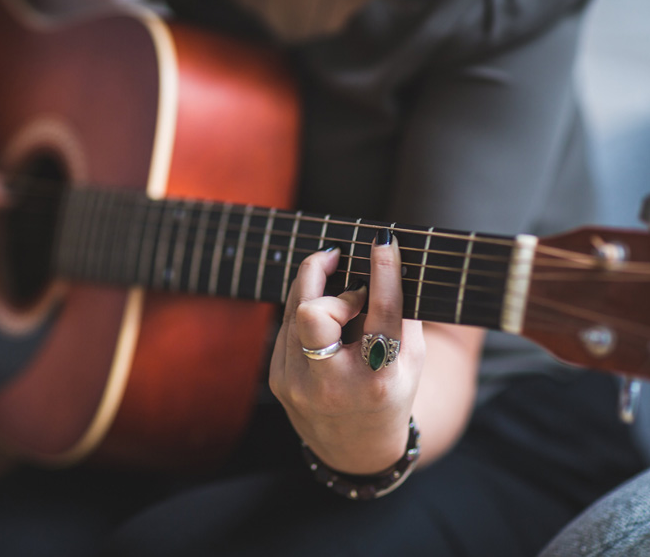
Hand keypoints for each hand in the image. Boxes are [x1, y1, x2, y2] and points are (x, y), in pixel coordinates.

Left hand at [269, 231, 425, 473]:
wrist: (354, 448)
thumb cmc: (390, 391)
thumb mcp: (410, 360)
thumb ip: (401, 312)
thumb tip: (385, 257)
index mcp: (378, 380)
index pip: (381, 316)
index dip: (383, 274)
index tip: (382, 241)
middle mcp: (334, 384)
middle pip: (313, 312)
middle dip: (322, 277)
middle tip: (339, 258)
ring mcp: (298, 383)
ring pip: (293, 309)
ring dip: (315, 287)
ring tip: (337, 286)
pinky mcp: (277, 378)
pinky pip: (286, 324)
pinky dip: (305, 310)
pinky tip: (322, 314)